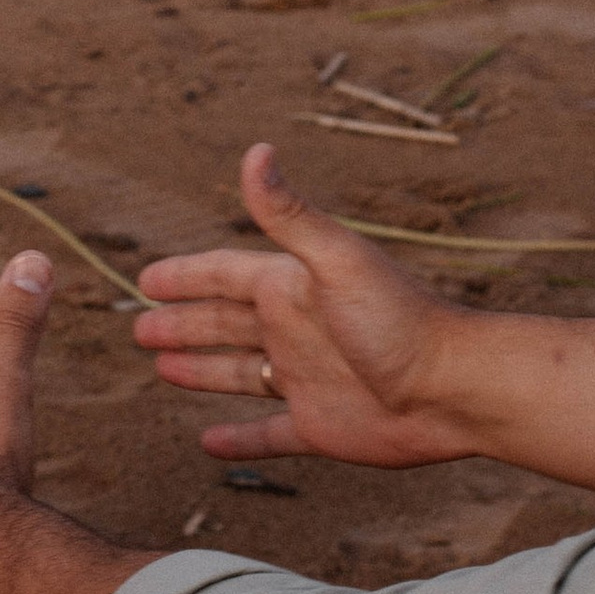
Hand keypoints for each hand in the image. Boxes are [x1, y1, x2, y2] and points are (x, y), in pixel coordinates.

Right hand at [134, 143, 485, 466]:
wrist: (455, 389)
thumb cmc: (399, 320)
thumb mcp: (337, 261)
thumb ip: (290, 214)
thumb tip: (256, 150)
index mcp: (292, 287)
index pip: (225, 275)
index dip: (186, 275)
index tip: (146, 279)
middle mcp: (294, 331)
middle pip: (224, 324)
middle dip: (182, 324)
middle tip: (139, 330)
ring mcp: (305, 380)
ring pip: (238, 374)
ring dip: (201, 371)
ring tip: (162, 369)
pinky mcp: (320, 428)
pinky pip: (267, 434)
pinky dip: (238, 440)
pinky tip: (208, 443)